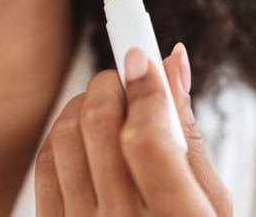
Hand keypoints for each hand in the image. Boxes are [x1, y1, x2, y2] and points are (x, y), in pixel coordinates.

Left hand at [35, 44, 232, 215]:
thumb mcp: (211, 201)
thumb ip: (188, 133)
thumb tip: (172, 61)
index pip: (148, 140)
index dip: (144, 88)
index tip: (143, 54)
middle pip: (98, 125)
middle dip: (111, 83)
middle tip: (127, 76)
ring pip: (64, 135)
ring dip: (84, 103)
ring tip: (108, 103)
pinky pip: (44, 162)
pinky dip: (62, 132)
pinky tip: (84, 131)